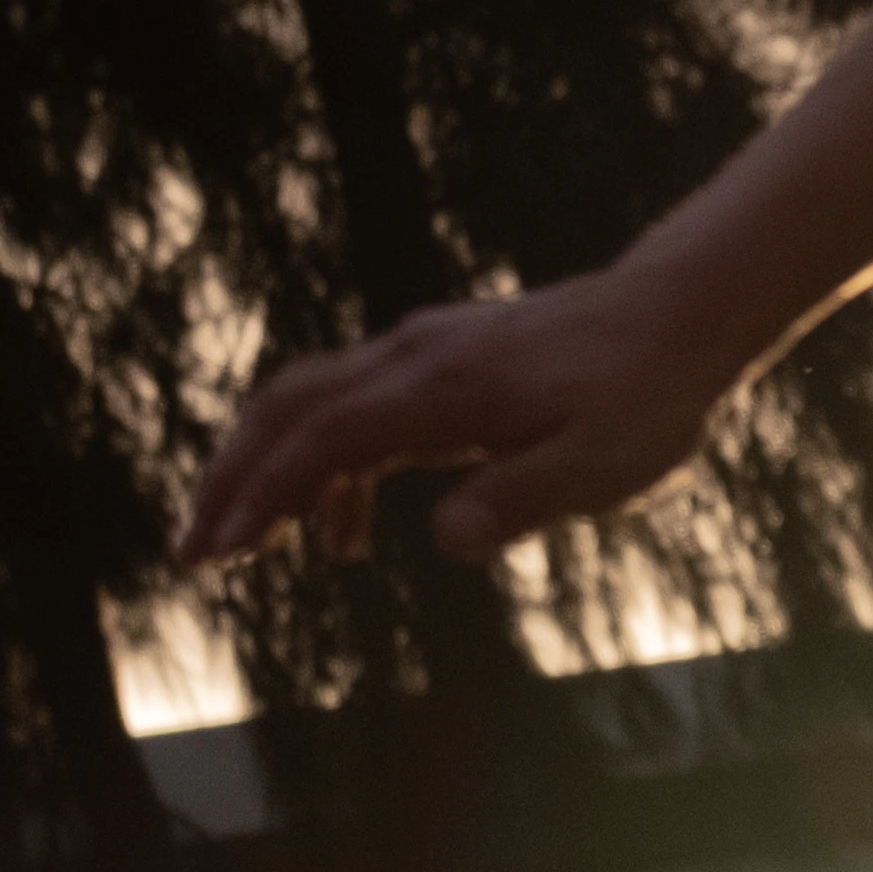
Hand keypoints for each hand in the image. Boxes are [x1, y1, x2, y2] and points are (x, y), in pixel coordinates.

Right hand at [174, 255, 727, 567]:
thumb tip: (445, 541)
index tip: (218, 554)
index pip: (322, 439)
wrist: (681, 315)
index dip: (262, 495)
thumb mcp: (603, 465)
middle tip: (191, 557)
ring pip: (313, 404)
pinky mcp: (441, 363)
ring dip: (268, 473)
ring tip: (241, 554)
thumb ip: (522, 499)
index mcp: (443, 388)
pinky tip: (344, 538)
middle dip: (232, 481)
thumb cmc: (649, 397)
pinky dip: (331, 471)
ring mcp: (423, 354)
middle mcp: (415, 359)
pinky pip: (359, 411)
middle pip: (288, 409)